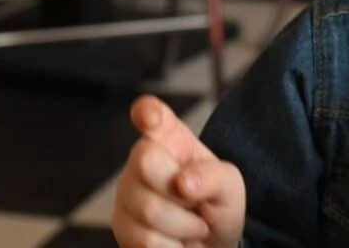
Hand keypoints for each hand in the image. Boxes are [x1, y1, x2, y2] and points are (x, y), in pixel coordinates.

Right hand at [112, 95, 245, 247]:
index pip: (154, 117)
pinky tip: (176, 241)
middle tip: (197, 203)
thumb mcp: (229, 186)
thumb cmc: (216, 205)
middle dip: (182, 190)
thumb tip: (183, 181)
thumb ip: (213, 177)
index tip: (149, 115)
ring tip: (192, 224)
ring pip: (148, 209)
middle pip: (146, 161)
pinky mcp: (120, 226)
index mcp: (172, 140)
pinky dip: (171, 246)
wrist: (208, 245)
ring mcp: (126, 194)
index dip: (149, 113)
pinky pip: (144, 240)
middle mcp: (142, 161)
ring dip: (183, 226)